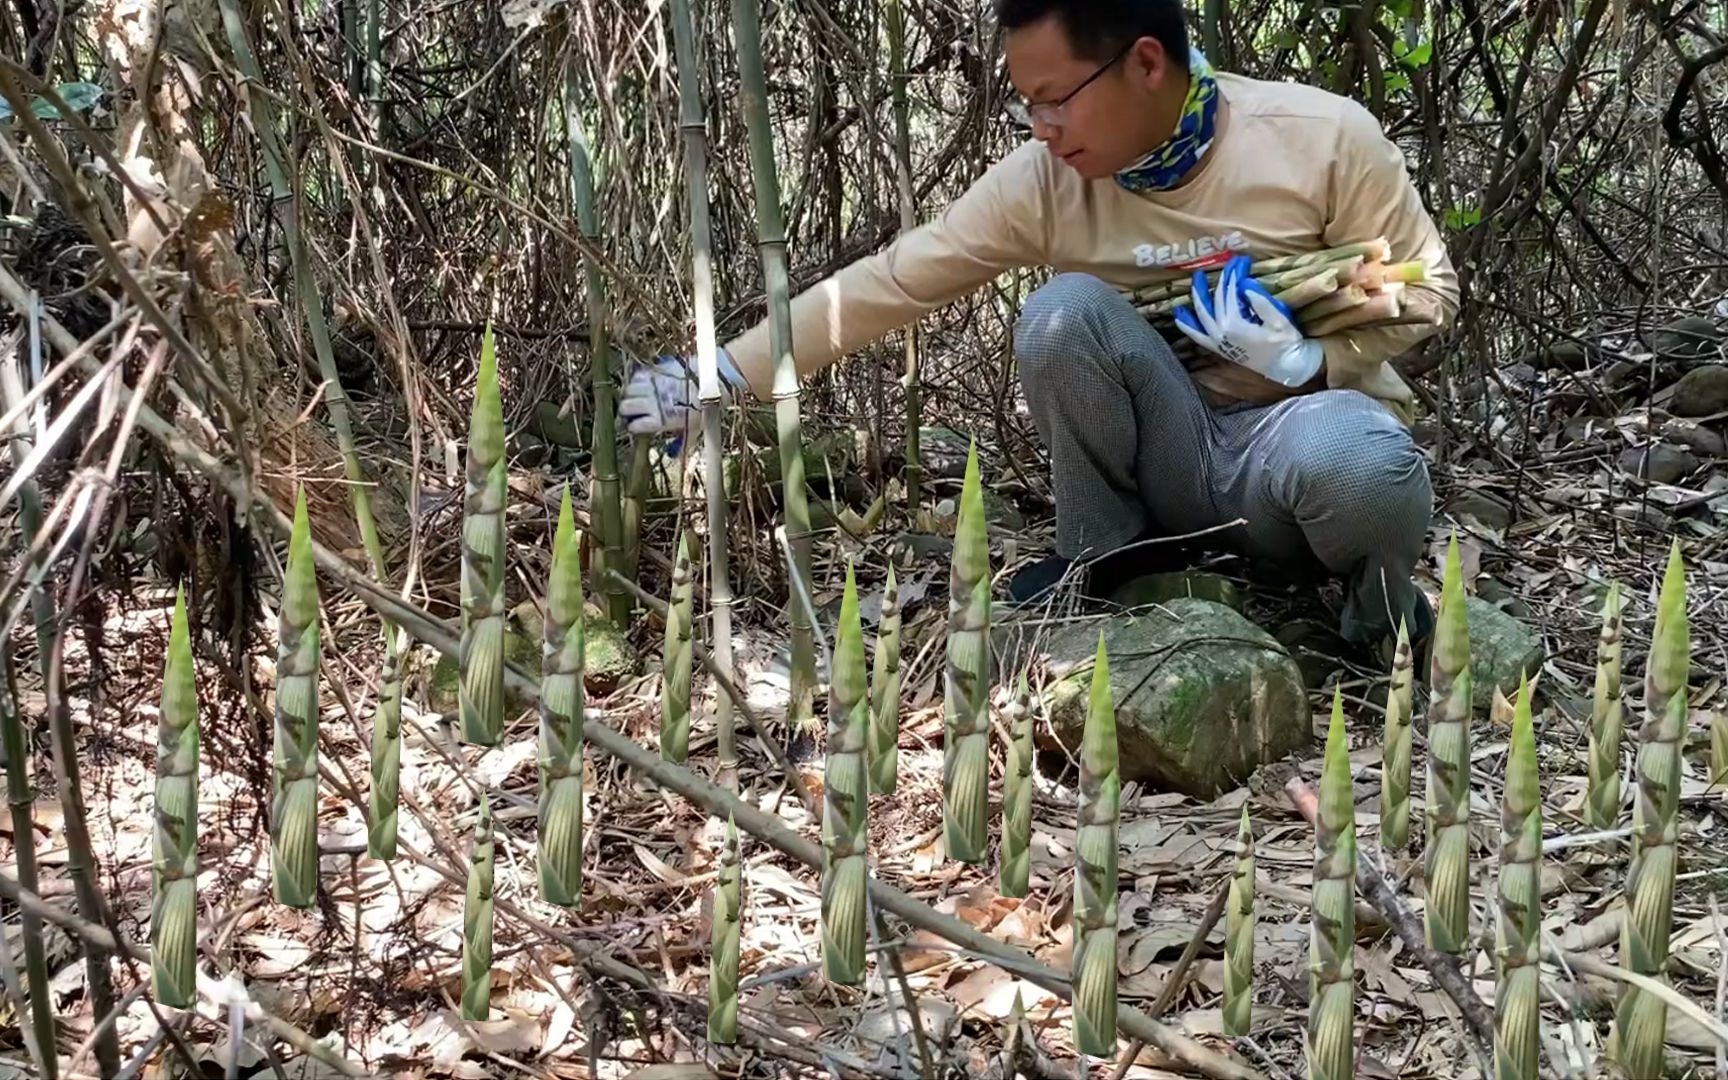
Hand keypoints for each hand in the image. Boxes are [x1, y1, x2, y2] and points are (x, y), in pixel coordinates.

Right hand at [617, 348, 745, 444]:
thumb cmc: (704, 408)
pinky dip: (636, 380)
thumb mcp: (694, 429)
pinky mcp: (654, 371)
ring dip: (629, 395)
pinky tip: (642, 384)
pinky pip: (636, 375)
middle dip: (625, 411)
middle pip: (625, 407)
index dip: (632, 427)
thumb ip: (681, 442)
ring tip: (635, 397)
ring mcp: (651, 386)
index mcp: (660, 420)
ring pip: (627, 390)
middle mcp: (651, 403)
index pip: (634, 426)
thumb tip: (673, 454)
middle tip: (630, 412)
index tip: (634, 426)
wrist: (711, 381)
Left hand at [1172, 254, 1322, 387]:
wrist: (1284, 367)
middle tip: (1228, 262)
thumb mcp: (1278, 318)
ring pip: (1201, 315)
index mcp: (1235, 324)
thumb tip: (1244, 284)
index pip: (1231, 292)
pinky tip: (1179, 315)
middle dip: (1222, 279)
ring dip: (1198, 296)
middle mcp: (1220, 332)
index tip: (1241, 260)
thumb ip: (1260, 301)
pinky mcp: (1218, 347)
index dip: (1235, 274)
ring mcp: (1217, 341)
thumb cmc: (1285, 342)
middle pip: (1216, 299)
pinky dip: (1187, 325)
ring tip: (1196, 278)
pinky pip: (1197, 335)